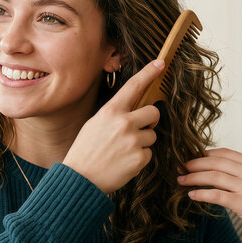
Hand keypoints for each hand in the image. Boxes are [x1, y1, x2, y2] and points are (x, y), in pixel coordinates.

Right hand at [63, 59, 163, 193]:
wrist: (80, 179)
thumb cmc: (85, 151)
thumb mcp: (94, 124)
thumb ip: (114, 115)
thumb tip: (134, 109)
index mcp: (110, 111)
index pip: (133, 86)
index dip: (149, 73)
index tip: (161, 63)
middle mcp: (124, 123)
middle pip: (154, 112)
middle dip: (150, 120)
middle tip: (138, 129)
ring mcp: (133, 141)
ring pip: (152, 135)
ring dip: (142, 142)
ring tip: (122, 151)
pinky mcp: (139, 159)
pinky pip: (149, 153)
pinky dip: (139, 158)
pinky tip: (123, 162)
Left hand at [178, 147, 241, 238]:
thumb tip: (216, 168)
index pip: (223, 152)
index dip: (203, 154)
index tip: (189, 158)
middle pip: (214, 162)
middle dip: (193, 164)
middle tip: (180, 168)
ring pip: (213, 177)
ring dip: (193, 178)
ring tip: (181, 180)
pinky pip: (216, 195)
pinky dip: (201, 193)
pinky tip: (192, 195)